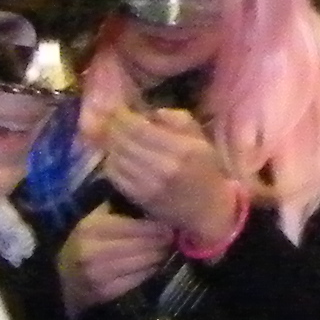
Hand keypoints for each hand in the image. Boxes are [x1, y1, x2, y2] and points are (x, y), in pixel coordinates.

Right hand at [60, 210, 173, 318]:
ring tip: (167, 248)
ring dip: (159, 255)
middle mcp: (94, 252)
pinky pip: (138, 279)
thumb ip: (118, 207)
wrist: (63, 277)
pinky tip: (155, 263)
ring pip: (143, 263)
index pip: (135, 227)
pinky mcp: (104, 292)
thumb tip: (149, 198)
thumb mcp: (94, 219)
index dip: (157, 227)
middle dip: (162, 241)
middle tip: (173, 236)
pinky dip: (150, 270)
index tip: (170, 224)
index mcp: (92, 229)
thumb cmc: (85, 241)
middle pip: (142, 246)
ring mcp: (98, 274)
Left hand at [93, 106, 245, 242]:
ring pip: (116, 157)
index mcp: (182, 149)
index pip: (139, 128)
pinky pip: (115, 176)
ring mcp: (150, 184)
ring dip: (111, 145)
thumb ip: (177, 119)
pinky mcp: (140, 197)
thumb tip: (149, 113)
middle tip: (111, 122)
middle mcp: (164, 167)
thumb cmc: (206, 169)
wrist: (208, 209)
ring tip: (114, 138)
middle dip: (113, 129)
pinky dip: (112, 163)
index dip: (123, 116)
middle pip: (124, 141)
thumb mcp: (200, 138)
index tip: (119, 110)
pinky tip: (117, 157)